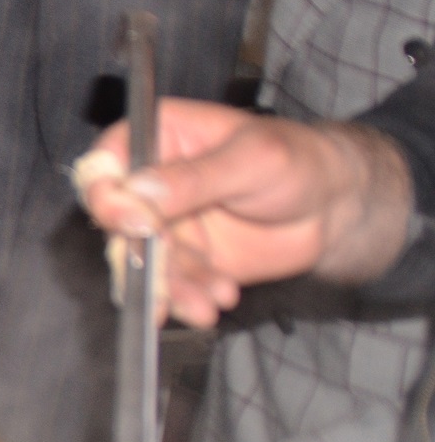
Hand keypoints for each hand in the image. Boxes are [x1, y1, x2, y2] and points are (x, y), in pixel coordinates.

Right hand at [77, 100, 416, 326]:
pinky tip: (221, 296)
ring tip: (205, 302)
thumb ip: (194, 177)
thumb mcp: (251, 159)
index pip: (105, 167)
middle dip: (140, 257)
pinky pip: (173, 286)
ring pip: (143, 263)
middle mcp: (150, 185)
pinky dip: (190, 299)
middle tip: (165, 278)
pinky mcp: (187, 262)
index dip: (108, 197)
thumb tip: (138, 190)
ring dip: (169, 288)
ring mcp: (167, 226)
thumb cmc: (296, 162)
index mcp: (155, 139)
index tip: (135, 224)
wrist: (335, 207)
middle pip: (117, 224)